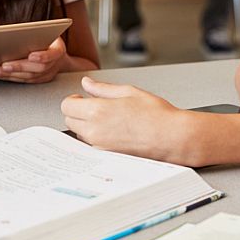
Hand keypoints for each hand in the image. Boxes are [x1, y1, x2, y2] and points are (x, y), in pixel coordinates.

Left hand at [0, 36, 67, 83]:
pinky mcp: (40, 80)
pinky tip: (0, 74)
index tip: (31, 56)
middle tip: (4, 65)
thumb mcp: (43, 32)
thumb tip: (13, 35)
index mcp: (58, 49)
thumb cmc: (46, 39)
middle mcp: (55, 64)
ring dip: (11, 74)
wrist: (56, 52)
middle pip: (39, 68)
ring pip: (30, 77)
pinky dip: (12, 78)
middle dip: (20, 67)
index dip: (43, 56)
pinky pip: (25, 81)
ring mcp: (48, 74)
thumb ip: (33, 35)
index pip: (52, 54)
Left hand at [61, 76, 202, 163]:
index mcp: (97, 111)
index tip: (82, 98)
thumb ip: (103, 88)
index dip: (73, 100)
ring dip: (86, 125)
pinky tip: (115, 132)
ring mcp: (99, 146)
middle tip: (96, 107)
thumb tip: (87, 83)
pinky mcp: (106, 156)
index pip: (66, 106)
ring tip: (109, 120)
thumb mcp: (129, 92)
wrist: (172, 137)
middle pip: (70, 120)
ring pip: (80, 134)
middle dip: (78, 112)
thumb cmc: (156, 115)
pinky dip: (96, 137)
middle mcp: (94, 131)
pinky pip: (91, 145)